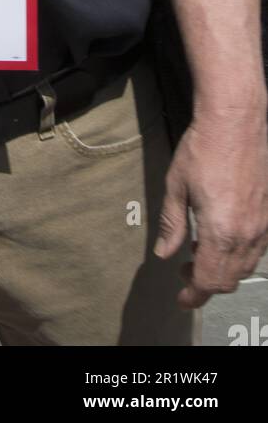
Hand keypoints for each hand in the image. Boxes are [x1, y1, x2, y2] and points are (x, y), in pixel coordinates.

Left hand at [154, 109, 267, 307]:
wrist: (235, 122)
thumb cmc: (203, 149)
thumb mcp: (176, 187)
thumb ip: (171, 224)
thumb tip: (164, 253)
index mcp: (219, 231)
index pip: (208, 280)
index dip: (193, 295)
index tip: (182, 299)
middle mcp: (246, 234)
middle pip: (229, 280)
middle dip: (206, 284)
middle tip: (184, 271)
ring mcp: (261, 226)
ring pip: (245, 267)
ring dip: (223, 269)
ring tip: (198, 250)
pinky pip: (257, 249)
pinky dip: (238, 254)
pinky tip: (220, 236)